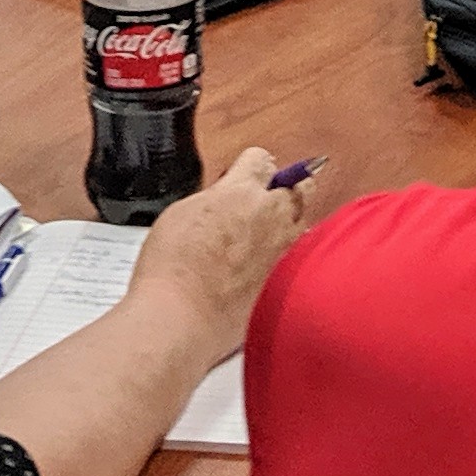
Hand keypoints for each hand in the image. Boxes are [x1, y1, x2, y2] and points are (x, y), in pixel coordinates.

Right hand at [129, 145, 312, 349]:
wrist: (180, 316)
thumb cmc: (173, 269)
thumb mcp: (181, 213)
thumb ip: (213, 200)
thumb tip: (223, 200)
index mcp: (241, 191)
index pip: (260, 160)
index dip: (251, 165)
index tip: (246, 171)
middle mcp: (269, 215)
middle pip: (298, 184)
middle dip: (285, 186)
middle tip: (266, 195)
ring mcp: (281, 247)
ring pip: (302, 219)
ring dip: (289, 218)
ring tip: (267, 228)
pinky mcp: (283, 276)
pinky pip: (294, 253)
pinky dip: (284, 251)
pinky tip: (263, 259)